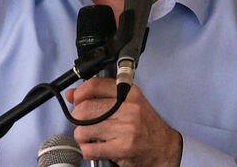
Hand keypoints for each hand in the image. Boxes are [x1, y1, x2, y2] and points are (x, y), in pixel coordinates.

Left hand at [66, 80, 181, 166]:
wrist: (165, 148)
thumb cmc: (144, 125)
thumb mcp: (127, 103)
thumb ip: (100, 96)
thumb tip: (71, 94)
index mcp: (129, 93)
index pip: (94, 85)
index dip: (79, 94)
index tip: (77, 101)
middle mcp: (129, 108)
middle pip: (85, 109)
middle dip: (77, 118)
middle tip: (83, 123)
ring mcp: (126, 128)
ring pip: (83, 130)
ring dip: (81, 136)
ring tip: (89, 137)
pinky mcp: (123, 147)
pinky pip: (90, 149)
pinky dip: (85, 150)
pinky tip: (92, 148)